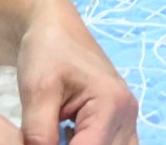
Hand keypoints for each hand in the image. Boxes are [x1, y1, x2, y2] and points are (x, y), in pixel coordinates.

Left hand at [15, 4, 138, 144]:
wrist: (56, 31)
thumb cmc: (47, 53)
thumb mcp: (36, 92)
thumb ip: (39, 134)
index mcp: (111, 104)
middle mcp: (128, 114)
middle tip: (48, 138)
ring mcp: (128, 118)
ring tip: (61, 138)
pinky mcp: (121, 121)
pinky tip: (69, 141)